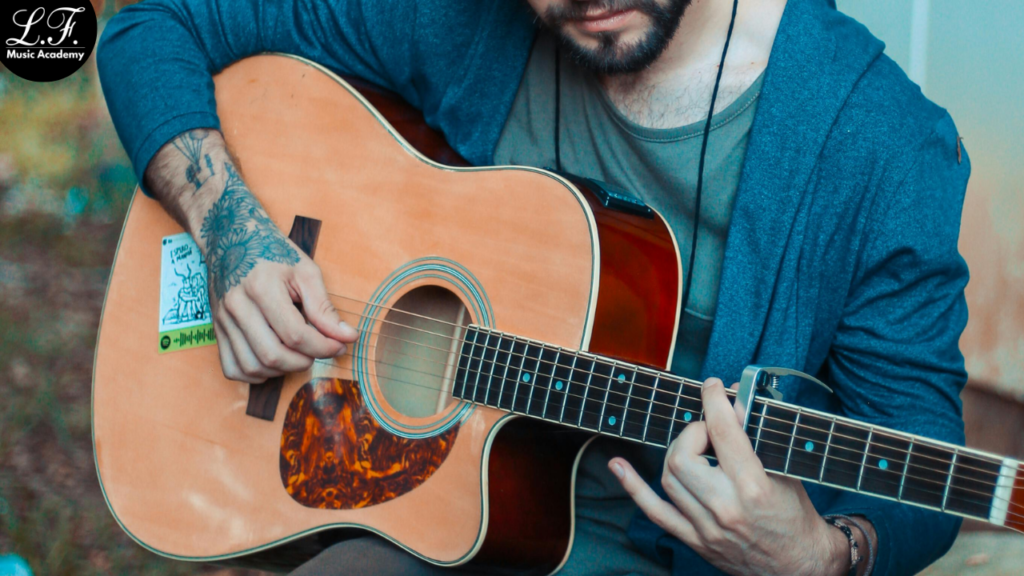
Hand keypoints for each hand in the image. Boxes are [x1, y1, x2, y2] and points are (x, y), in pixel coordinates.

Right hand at [146, 130, 357, 382]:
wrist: (231, 238)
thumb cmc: (273, 253)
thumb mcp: (305, 271)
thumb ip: (324, 307)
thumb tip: (348, 336)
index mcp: (261, 287)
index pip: (295, 334)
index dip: (323, 346)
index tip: (340, 345)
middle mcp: (237, 306)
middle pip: (273, 355)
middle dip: (305, 361)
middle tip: (320, 350)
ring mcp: (223, 320)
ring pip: (252, 367)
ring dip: (282, 371)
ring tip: (299, 355)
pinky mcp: (216, 330)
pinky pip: (233, 368)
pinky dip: (256, 374)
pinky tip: (274, 361)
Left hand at [610, 378, 853, 575]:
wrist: (800, 566)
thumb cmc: (796, 515)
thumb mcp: (786, 469)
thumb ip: (758, 435)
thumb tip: (733, 399)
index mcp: (753, 487)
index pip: (722, 431)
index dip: (714, 401)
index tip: (712, 387)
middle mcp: (725, 508)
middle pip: (683, 456)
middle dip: (693, 432)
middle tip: (709, 430)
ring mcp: (706, 527)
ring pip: (668, 477)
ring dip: (677, 452)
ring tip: (695, 447)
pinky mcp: (695, 540)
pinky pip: (655, 511)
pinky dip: (633, 487)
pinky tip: (617, 465)